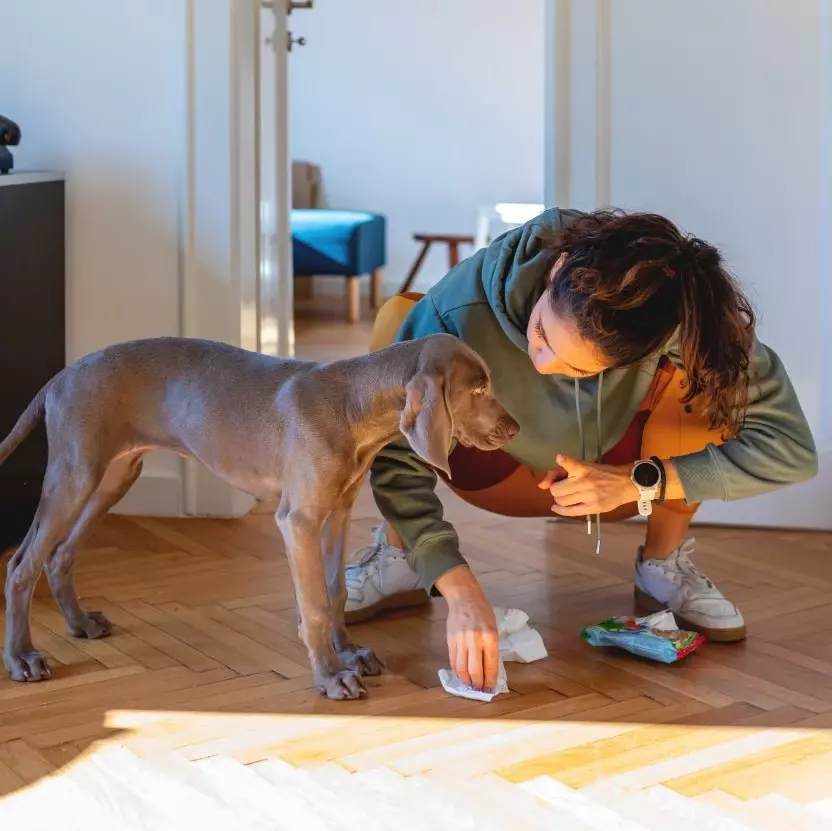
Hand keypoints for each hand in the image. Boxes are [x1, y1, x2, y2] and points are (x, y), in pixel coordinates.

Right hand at [435, 566, 499, 691]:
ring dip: (466, 681)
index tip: (491, 688)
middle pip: (475, 670)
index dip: (490, 680)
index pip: (491, 665)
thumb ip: (491, 648)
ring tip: (470, 684)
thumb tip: (489, 670)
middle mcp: (475, 640)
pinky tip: (462, 674)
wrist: (464, 598)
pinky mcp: (450, 640)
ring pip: (462, 668)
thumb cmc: (482, 612)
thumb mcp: (493, 628)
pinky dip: (457, 671)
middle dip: (478, 684)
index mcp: (490, 636)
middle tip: (480, 689)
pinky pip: (453, 661)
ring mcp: (461, 640)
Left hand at [539, 454, 635, 516]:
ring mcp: (590, 496)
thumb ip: (562, 471)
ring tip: (565, 496)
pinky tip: (557, 507)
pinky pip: (571, 512)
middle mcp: (586, 482)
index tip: (560, 458)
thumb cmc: (602, 473)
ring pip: (562, 501)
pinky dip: (560, 510)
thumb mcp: (585, 466)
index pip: (572, 464)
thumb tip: (542, 485)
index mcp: (584, 469)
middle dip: (555, 489)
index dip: (564, 461)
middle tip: (561, 488)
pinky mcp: (593, 507)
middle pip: (557, 489)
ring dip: (559, 499)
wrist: (625, 484)